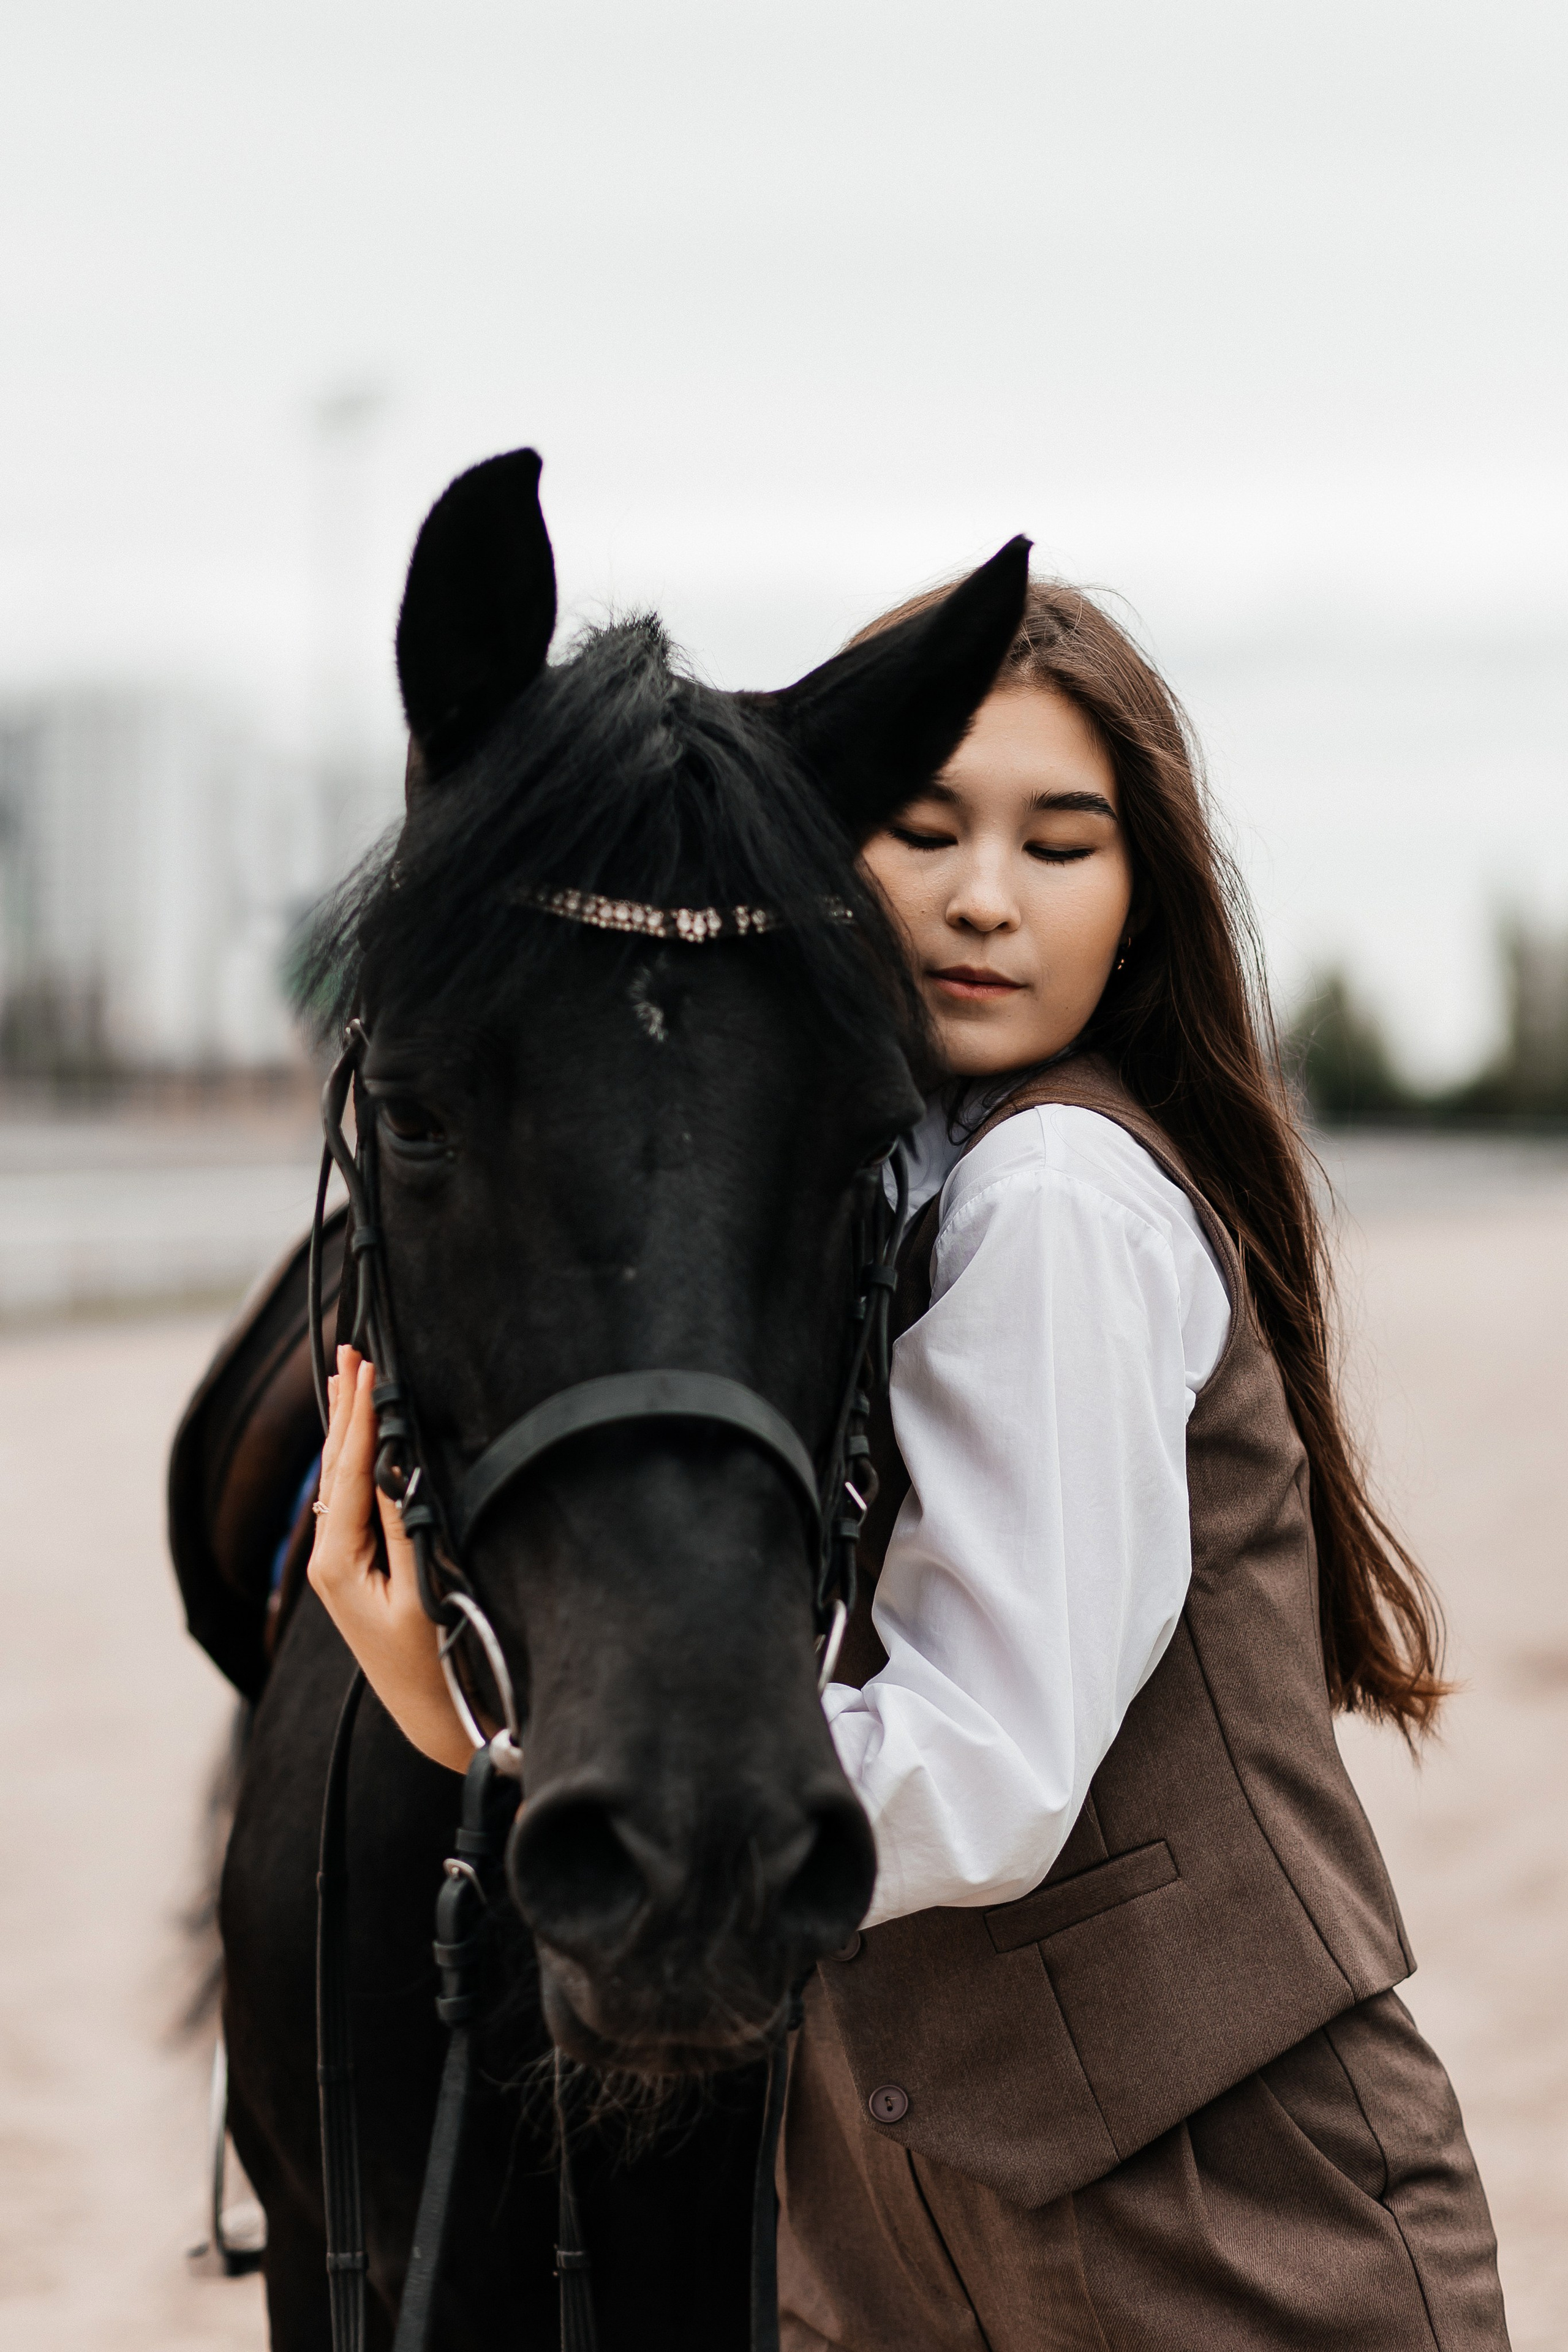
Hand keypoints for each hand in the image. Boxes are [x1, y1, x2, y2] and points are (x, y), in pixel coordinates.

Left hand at [307, 1347, 474, 1773]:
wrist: (433, 1717)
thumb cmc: (436, 1658)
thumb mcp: (422, 1588)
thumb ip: (402, 1524)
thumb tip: (392, 1463)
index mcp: (338, 1562)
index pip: (350, 1470)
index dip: (361, 1415)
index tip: (368, 1365)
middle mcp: (329, 1560)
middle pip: (335, 1468)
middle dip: (345, 1407)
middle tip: (349, 1350)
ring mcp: (339, 1566)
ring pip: (339, 1482)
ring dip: (346, 1428)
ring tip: (345, 1378)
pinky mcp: (355, 1572)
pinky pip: (350, 1503)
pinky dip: (352, 1461)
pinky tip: (354, 1442)